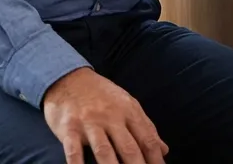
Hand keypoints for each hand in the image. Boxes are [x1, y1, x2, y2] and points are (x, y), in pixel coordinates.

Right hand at [42, 66, 166, 163]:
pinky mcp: (69, 128)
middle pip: (129, 148)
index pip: (147, 139)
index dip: (155, 159)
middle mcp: (111, 117)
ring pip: (105, 151)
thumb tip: (164, 150)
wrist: (69, 78)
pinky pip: (74, 151)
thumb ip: (145, 127)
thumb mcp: (127, 104)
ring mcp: (90, 123)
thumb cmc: (101, 95)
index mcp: (129, 111)